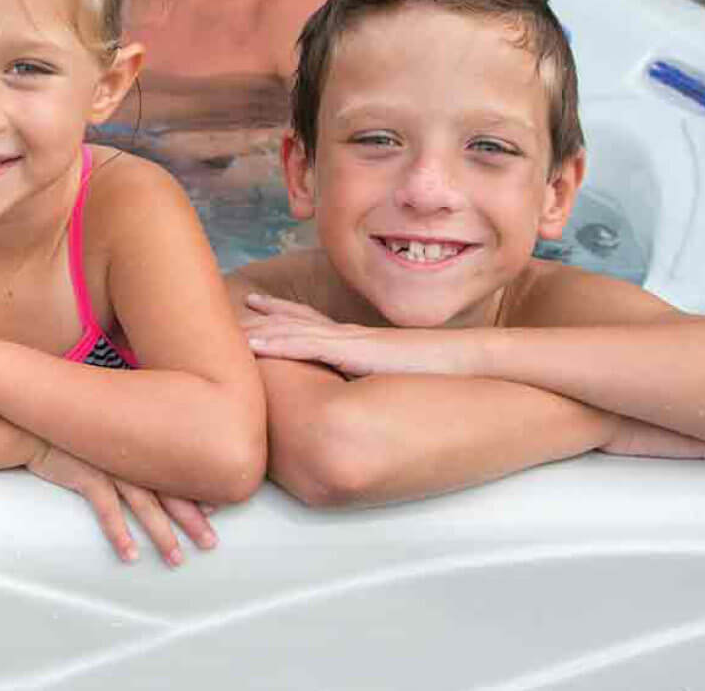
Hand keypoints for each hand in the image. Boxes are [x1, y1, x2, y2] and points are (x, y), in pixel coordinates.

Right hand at [26, 442, 216, 566]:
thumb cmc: (68, 433)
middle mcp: (131, 458)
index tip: (216, 511)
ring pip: (145, 506)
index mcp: (138, 448)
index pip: (176, 472)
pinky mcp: (89, 477)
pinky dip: (120, 535)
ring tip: (176, 559)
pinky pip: (108, 511)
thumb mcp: (102, 437)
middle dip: (192, 520)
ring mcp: (112, 467)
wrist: (34, 423)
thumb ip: (122, 449)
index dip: (197, 493)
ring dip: (162, 535)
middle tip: (211, 543)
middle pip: (170, 492)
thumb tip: (139, 468)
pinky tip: (130, 555)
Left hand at [241, 293, 472, 377]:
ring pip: (296, 331)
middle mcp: (353, 337)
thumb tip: (367, 398)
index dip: (287, 317)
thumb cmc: (445, 373)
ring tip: (232, 324)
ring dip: (263, 328)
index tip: (262, 310)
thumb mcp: (405, 378)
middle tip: (236, 306)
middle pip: (299, 321)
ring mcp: (353, 341)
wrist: (472, 360)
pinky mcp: (356, 351)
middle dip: (267, 315)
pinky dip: (279, 342)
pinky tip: (255, 344)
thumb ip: (384, 381)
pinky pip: (309, 345)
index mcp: (364, 343)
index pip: (317, 325)